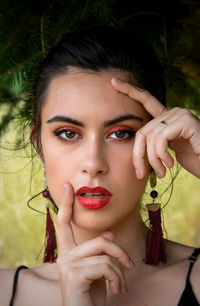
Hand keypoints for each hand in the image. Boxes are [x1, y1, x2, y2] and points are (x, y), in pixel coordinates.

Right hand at [56, 183, 133, 305]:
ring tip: (122, 285)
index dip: (67, 204)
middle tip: (131, 266)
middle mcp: (64, 256)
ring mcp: (67, 265)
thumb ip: (100, 251)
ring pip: (106, 253)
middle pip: (100, 240)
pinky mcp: (75, 274)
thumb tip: (109, 234)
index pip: (65, 223)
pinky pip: (106, 266)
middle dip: (120, 253)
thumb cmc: (91, 295)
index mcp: (68, 252)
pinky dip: (117, 279)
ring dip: (120, 270)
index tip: (68, 186)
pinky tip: (116, 291)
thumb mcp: (99, 271)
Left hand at [111, 78, 199, 178]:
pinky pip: (160, 138)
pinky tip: (170, 164)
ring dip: (152, 159)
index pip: (146, 100)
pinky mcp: (186, 122)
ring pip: (150, 137)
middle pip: (142, 131)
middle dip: (138, 155)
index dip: (130, 90)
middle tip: (141, 173)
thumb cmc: (193, 160)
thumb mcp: (168, 152)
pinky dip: (161, 155)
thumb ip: (154, 145)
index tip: (114, 81)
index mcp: (167, 118)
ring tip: (161, 172)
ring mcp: (180, 115)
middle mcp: (173, 112)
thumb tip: (135, 155)